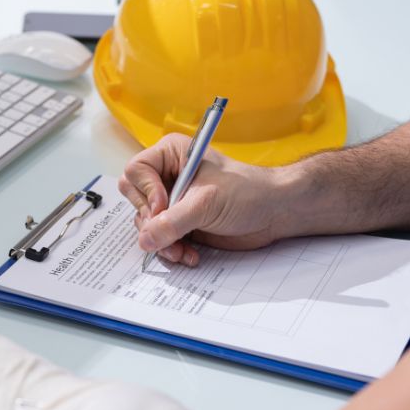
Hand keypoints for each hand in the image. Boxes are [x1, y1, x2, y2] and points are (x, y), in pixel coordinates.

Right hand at [119, 133, 297, 266]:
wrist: (273, 213)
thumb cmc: (247, 192)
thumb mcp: (206, 203)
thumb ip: (173, 222)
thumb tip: (145, 239)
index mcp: (172, 155)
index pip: (136, 171)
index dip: (146, 192)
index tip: (164, 207)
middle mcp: (168, 176)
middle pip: (136, 200)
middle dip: (151, 222)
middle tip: (169, 233)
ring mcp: (173, 201)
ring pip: (146, 224)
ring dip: (162, 242)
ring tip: (182, 251)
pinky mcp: (181, 222)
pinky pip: (161, 239)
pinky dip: (172, 249)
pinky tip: (189, 255)